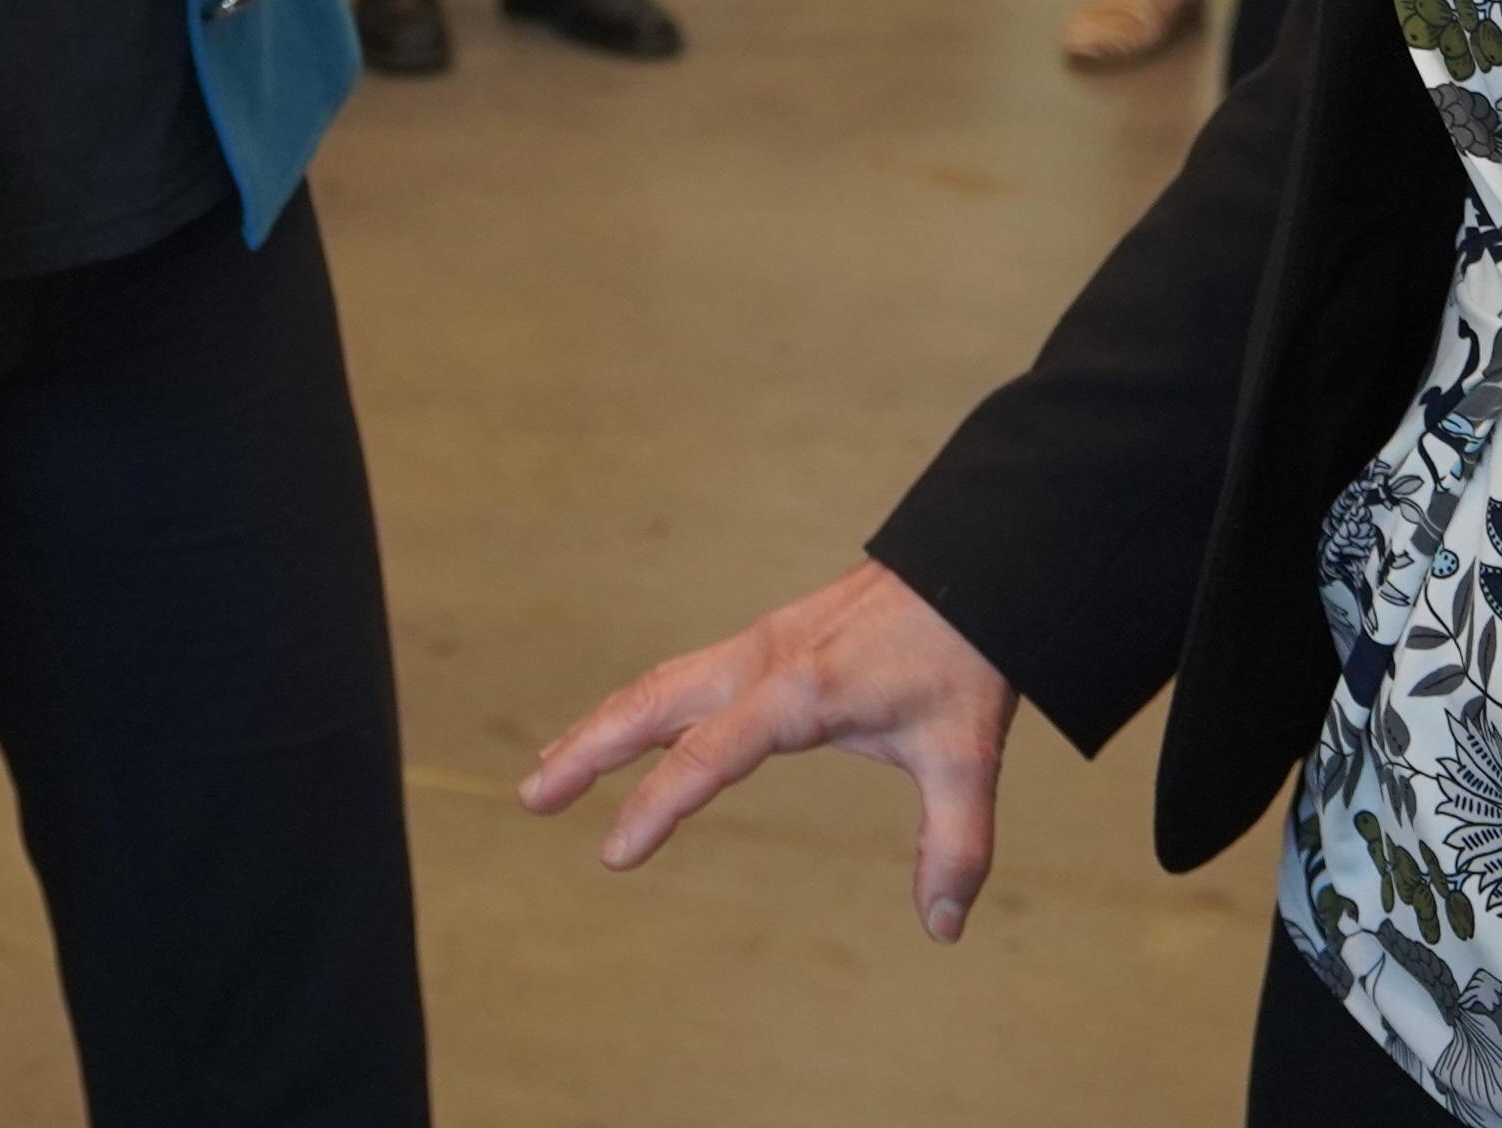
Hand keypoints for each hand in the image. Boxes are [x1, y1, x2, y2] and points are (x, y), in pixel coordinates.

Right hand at [518, 559, 1020, 935]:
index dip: (657, 806)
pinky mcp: (766, 642)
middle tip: (532, 798)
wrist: (969, 575)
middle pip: (651, 703)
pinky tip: (623, 732)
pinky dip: (638, 705)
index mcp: (800, 692)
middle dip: (587, 750)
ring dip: (600, 725)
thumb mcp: (967, 757)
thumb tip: (943, 927)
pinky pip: (682, 674)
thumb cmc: (963, 662)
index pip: (708, 755)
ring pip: (658, 684)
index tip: (613, 852)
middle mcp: (764, 662)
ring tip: (547, 769)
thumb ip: (955, 845)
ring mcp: (759, 646)